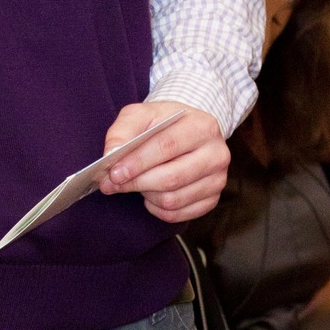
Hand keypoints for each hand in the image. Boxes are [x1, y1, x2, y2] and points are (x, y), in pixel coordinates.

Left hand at [99, 101, 229, 223]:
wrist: (186, 132)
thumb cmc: (162, 124)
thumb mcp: (141, 115)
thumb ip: (123, 131)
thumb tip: (111, 154)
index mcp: (203, 125)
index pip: (168, 146)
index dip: (138, 162)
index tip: (114, 172)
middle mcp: (217, 154)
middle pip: (172, 177)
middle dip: (137, 182)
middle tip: (112, 183)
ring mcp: (218, 179)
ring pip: (172, 199)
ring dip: (146, 195)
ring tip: (136, 183)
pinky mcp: (212, 200)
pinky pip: (177, 214)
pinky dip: (156, 208)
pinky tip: (151, 194)